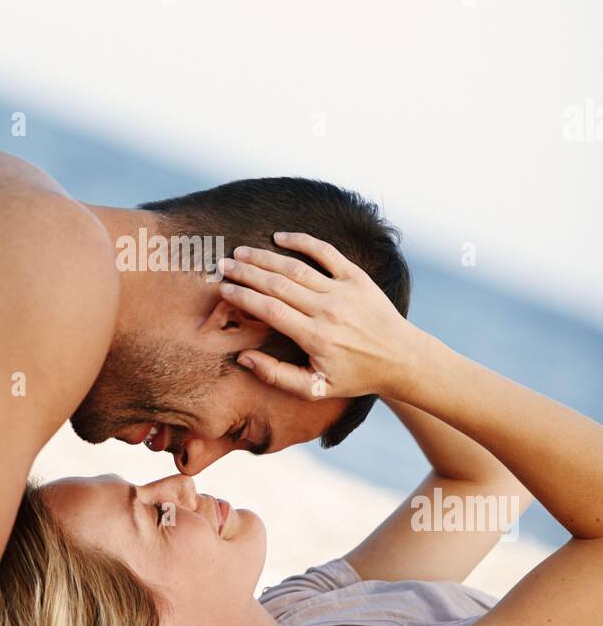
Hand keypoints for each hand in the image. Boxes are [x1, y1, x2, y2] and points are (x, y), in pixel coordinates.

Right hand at [218, 232, 415, 400]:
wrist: (401, 359)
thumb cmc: (355, 376)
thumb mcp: (315, 388)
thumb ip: (276, 376)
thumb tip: (243, 357)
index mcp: (316, 337)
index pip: (270, 310)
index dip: (243, 297)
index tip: (223, 289)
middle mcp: (328, 310)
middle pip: (277, 284)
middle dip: (246, 273)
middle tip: (223, 265)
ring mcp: (344, 290)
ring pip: (296, 267)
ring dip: (265, 257)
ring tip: (242, 253)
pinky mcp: (357, 277)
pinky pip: (326, 252)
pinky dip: (302, 241)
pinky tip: (280, 237)